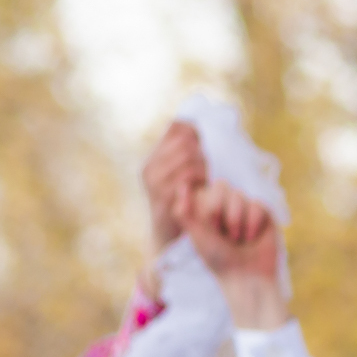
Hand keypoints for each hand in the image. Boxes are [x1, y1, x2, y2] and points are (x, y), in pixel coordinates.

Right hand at [143, 121, 206, 253]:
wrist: (168, 235)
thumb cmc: (182, 200)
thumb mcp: (182, 173)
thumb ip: (185, 151)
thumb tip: (194, 122)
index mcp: (154, 157)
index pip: (176, 127)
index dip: (196, 131)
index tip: (204, 145)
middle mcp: (149, 167)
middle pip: (185, 141)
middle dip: (203, 151)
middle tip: (207, 167)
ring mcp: (153, 183)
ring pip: (188, 158)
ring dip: (204, 166)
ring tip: (206, 178)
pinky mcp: (162, 199)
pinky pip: (187, 178)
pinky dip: (200, 180)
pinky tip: (202, 189)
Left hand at [177, 181, 288, 330]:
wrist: (247, 276)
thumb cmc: (219, 259)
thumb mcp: (197, 235)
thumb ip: (185, 212)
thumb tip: (181, 185)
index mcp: (207, 208)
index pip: (206, 189)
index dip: (209, 209)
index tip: (211, 231)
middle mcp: (226, 205)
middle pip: (223, 187)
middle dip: (223, 213)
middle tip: (226, 236)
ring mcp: (245, 207)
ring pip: (240, 196)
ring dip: (238, 222)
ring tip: (240, 240)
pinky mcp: (263, 213)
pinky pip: (258, 205)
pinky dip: (254, 223)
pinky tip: (253, 237)